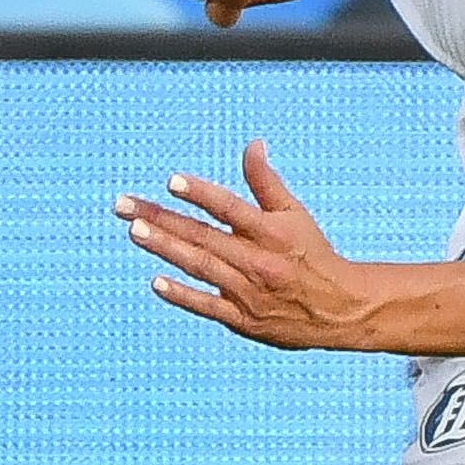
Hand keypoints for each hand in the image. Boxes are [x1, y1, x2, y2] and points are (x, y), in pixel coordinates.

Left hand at [118, 140, 409, 347]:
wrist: (341, 310)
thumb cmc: (311, 254)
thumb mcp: (294, 214)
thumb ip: (266, 181)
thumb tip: (253, 144)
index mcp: (272, 232)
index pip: (231, 209)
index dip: (201, 194)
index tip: (172, 181)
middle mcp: (259, 261)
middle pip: (203, 236)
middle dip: (160, 219)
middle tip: (123, 206)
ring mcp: (249, 292)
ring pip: (200, 267)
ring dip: (166, 249)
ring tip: (134, 231)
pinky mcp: (245, 320)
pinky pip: (208, 306)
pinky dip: (183, 295)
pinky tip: (157, 281)